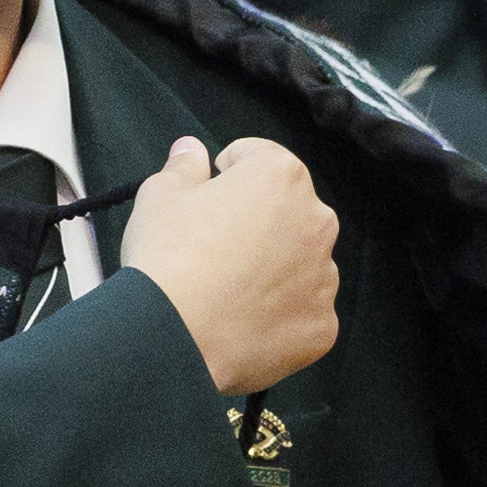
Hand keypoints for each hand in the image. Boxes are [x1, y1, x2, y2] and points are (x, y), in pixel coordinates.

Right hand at [118, 137, 339, 393]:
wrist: (173, 338)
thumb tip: (192, 148)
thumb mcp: (160, 195)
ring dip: (274, 269)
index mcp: (283, 177)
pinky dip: (279, 316)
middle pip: (287, 211)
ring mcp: (325, 278)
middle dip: (258, 223)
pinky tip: (244, 324)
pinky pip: (302, 311)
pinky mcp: (323, 325)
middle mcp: (317, 221)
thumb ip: (184, 165)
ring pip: (300, 263)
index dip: (225, 176)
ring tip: (229, 292)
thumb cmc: (167, 255)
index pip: (257, 159)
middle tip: (214, 250)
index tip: (205, 201)